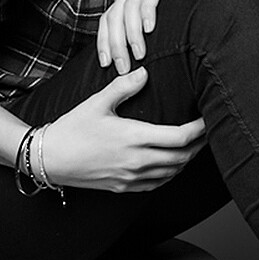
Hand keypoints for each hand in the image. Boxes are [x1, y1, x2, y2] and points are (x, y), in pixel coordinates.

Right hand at [43, 67, 205, 190]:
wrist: (50, 159)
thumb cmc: (72, 129)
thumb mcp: (97, 102)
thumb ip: (123, 87)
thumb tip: (145, 72)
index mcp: (133, 137)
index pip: (180, 137)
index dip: (199, 129)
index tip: (207, 119)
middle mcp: (136, 161)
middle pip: (182, 157)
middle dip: (199, 144)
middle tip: (208, 131)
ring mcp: (131, 177)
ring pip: (172, 172)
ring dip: (187, 159)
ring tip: (195, 145)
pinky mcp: (124, 187)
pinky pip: (158, 183)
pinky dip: (171, 173)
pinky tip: (173, 163)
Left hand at [97, 0, 203, 71]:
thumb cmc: (198, 10)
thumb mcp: (165, 29)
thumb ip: (147, 38)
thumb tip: (131, 65)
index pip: (109, 18)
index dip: (104, 41)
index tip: (106, 63)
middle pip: (116, 13)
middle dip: (117, 43)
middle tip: (124, 65)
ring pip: (130, 5)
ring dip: (132, 34)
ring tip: (140, 53)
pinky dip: (148, 12)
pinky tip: (150, 29)